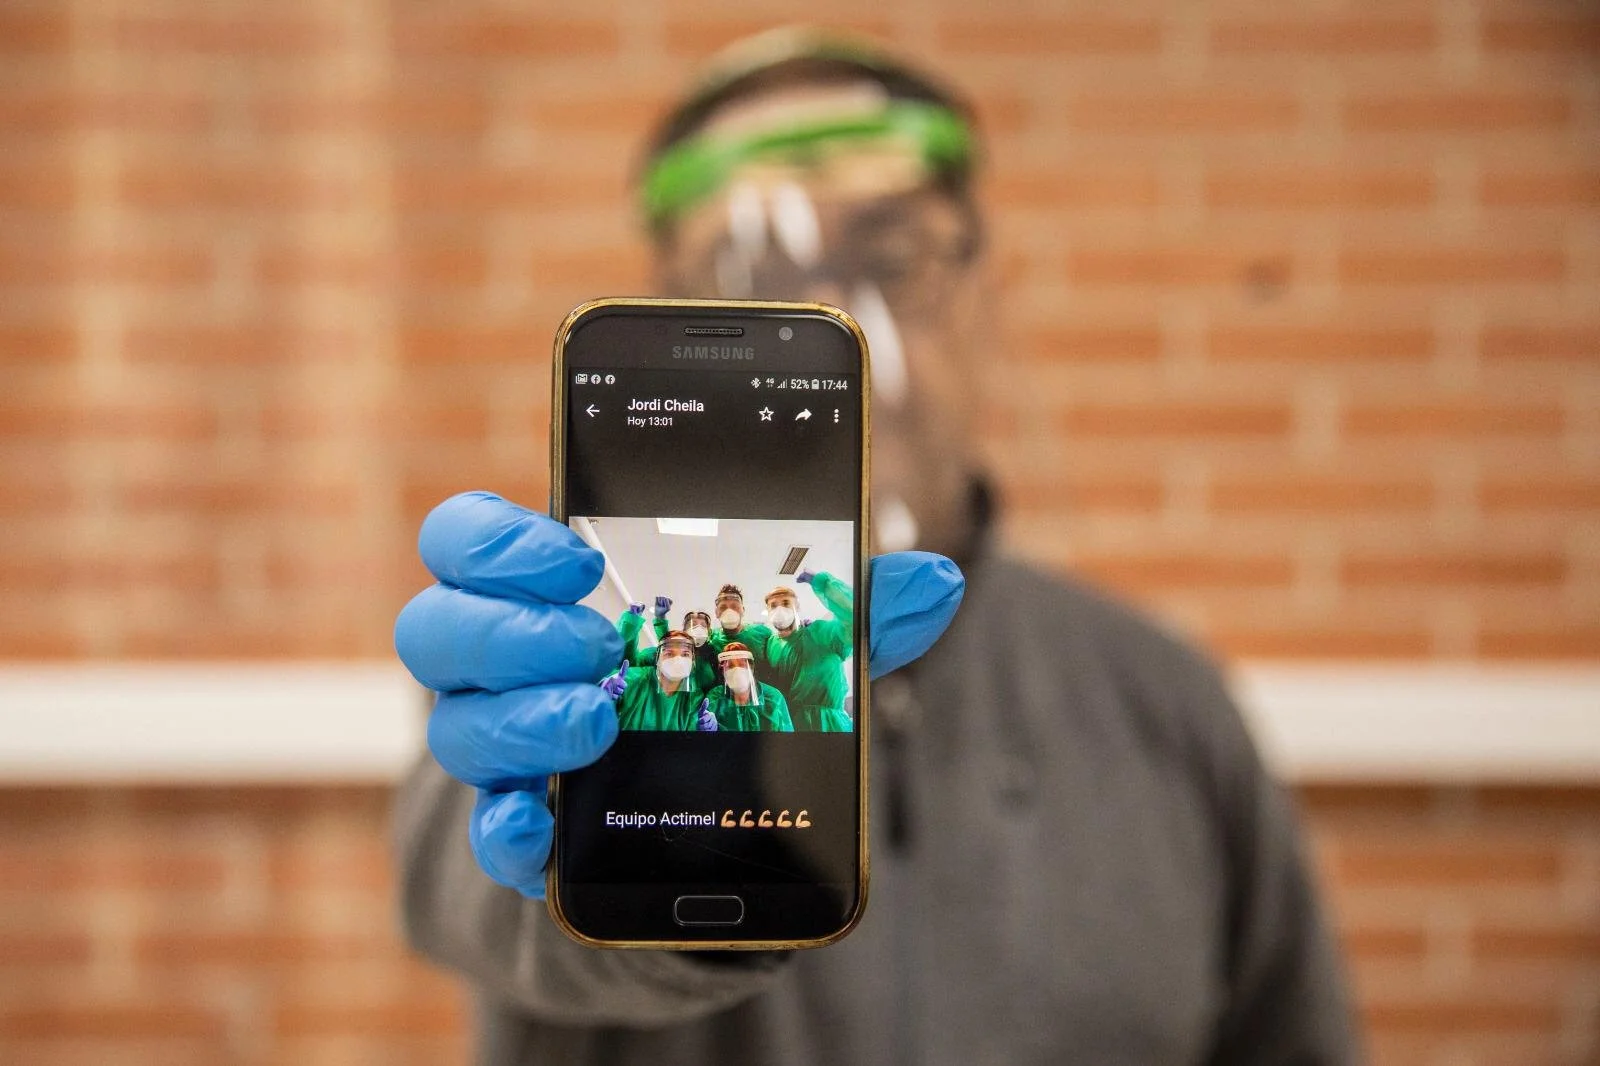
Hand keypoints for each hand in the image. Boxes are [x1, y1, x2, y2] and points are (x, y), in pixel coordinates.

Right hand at [395, 492, 964, 897]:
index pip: (465, 538)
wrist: (685, 818)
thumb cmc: (722, 694)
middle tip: (591, 644)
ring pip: (451, 728)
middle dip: (507, 632)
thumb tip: (937, 580)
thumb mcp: (788, 646)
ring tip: (596, 719)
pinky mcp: (525, 832)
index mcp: (550, 593)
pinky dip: (507, 831)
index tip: (577, 555)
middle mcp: (506, 666)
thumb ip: (844, 612)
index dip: (495, 538)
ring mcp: (505, 750)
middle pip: (436, 630)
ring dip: (517, 721)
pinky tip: (544, 828)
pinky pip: (483, 834)